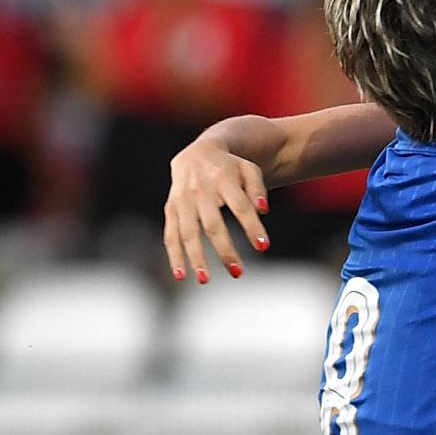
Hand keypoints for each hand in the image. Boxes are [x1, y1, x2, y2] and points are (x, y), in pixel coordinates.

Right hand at [165, 129, 269, 282]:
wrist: (197, 154)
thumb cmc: (230, 168)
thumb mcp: (249, 170)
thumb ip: (258, 189)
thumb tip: (264, 211)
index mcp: (222, 178)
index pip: (240, 205)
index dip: (251, 225)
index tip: (264, 246)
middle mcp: (199, 190)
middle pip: (212, 224)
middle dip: (224, 249)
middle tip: (238, 273)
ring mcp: (182, 201)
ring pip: (188, 232)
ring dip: (195, 257)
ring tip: (205, 280)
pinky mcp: (171, 209)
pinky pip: (171, 235)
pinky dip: (174, 255)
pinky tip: (182, 276)